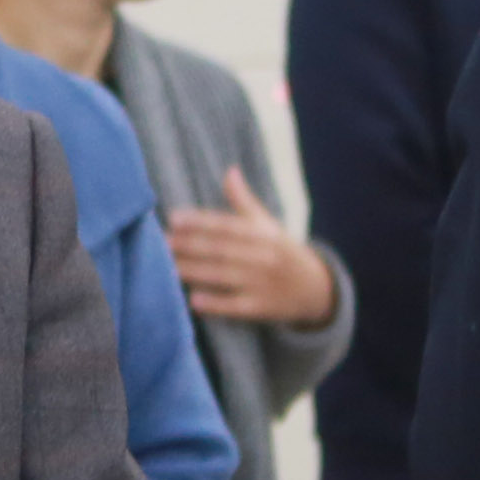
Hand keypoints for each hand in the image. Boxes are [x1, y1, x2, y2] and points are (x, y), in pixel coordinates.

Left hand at [162, 169, 336, 327]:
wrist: (317, 290)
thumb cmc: (283, 252)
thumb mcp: (269, 226)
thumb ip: (244, 201)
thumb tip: (230, 170)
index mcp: (263, 234)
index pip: (227, 226)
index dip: (201, 221)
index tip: (174, 218)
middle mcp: (264, 257)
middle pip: (222, 250)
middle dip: (190, 245)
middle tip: (162, 241)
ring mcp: (263, 284)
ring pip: (224, 276)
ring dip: (194, 271)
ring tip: (167, 266)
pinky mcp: (261, 309)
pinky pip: (236, 307)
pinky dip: (216, 304)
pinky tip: (193, 300)